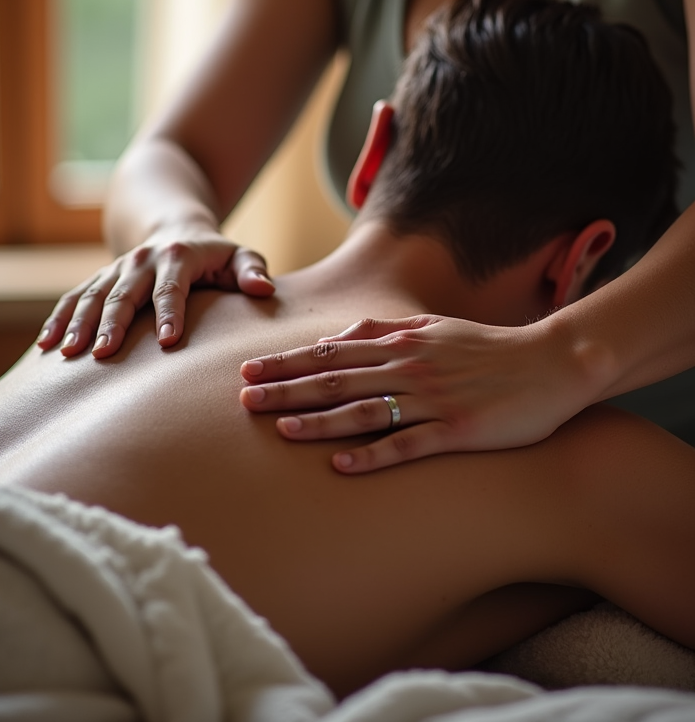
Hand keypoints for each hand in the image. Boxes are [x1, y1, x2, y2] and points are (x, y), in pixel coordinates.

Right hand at [38, 230, 273, 357]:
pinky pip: (74, 298)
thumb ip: (252, 271)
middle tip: (102, 353)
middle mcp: (143, 260)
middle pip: (125, 293)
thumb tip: (262, 289)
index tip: (168, 343)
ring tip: (68, 353)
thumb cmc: (216, 256)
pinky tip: (46, 346)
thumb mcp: (240, 256)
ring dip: (79, 323)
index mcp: (179, 256)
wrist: (175, 228)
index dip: (171, 314)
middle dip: (113, 322)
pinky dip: (59, 319)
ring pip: (93, 295)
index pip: (173, 288)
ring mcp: (118, 268)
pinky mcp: (100, 278)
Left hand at [240, 314, 592, 472]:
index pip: (331, 352)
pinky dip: (374, 455)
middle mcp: (410, 367)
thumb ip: (385, 330)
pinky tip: (342, 466)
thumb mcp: (433, 328)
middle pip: (337, 380)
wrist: (550, 364)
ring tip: (280, 431)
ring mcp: (434, 398)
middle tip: (244, 402)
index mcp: (402, 343)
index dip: (287, 362)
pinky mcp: (457, 429)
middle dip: (287, 390)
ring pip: (364, 410)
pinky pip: (409, 444)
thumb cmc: (487, 349)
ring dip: (319, 422)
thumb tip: (340, 337)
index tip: (249, 371)